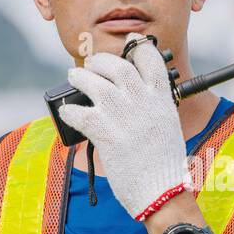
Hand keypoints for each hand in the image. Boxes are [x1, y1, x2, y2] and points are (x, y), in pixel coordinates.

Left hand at [58, 32, 190, 219]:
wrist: (162, 191)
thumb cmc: (164, 166)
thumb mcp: (166, 128)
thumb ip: (151, 109)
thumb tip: (131, 101)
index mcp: (161, 99)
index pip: (150, 60)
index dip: (138, 47)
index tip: (130, 43)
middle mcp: (142, 100)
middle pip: (116, 65)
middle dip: (101, 61)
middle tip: (93, 65)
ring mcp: (122, 114)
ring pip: (93, 82)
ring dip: (80, 77)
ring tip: (74, 77)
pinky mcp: (105, 131)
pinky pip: (78, 112)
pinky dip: (69, 110)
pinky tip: (67, 112)